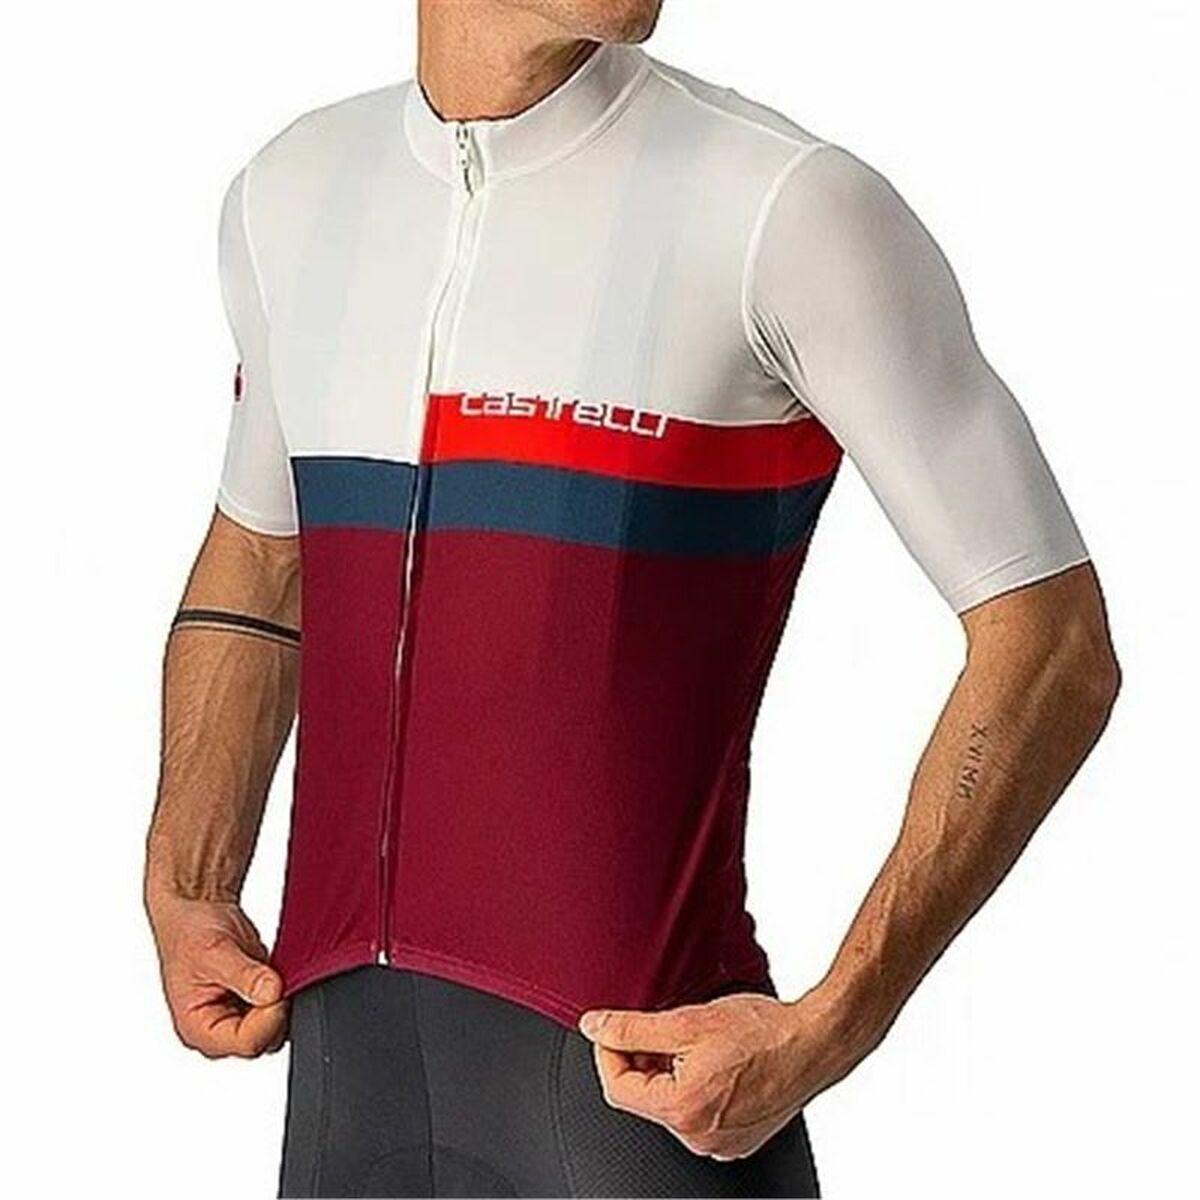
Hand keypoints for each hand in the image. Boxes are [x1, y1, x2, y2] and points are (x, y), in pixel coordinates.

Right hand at [147, 892, 287, 1058]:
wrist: (196, 915)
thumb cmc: (190, 934)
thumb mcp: (215, 950)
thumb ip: (245, 975)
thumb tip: (271, 992)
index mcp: (197, 1029)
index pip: (246, 1043)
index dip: (269, 1017)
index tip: (276, 987)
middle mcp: (219, 1031)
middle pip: (265, 1040)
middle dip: (276, 1008)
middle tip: (274, 976)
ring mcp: (240, 1019)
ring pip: (278, 1027)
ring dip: (282, 1000)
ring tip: (267, 970)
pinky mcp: (256, 1006)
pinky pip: (282, 1009)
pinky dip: (285, 991)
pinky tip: (272, 971)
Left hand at [578, 989, 856, 1159]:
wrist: (814, 1041)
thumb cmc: (763, 1032)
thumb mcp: (686, 1020)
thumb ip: (632, 1029)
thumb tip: (595, 1027)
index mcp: (682, 1110)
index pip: (617, 1088)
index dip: (609, 1053)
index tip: (613, 1030)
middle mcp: (699, 1137)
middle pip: (645, 1098)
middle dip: (644, 1061)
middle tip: (664, 1029)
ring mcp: (721, 1144)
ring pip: (673, 1105)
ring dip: (672, 1073)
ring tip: (698, 1042)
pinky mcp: (739, 1139)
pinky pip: (700, 1115)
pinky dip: (697, 1087)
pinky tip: (717, 1061)